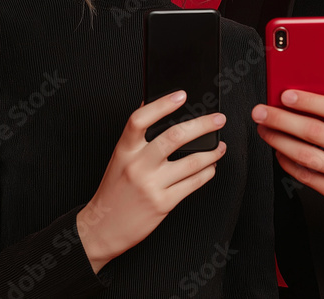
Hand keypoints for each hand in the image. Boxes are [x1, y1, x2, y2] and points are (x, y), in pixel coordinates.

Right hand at [77, 91, 226, 271]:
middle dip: (202, 125)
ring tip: (220, 146)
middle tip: (218, 119)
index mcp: (124, 150)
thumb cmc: (114, 190)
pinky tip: (210, 167)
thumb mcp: (120, 159)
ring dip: (211, 152)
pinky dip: (206, 172)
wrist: (103, 228)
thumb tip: (154, 106)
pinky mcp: (163, 204)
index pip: (140, 120)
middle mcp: (138, 166)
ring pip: (191, 162)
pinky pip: (193, 184)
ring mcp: (151, 185)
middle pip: (174, 137)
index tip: (181, 95)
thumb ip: (136, 137)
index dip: (162, 105)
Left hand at [252, 79, 323, 217]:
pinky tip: (280, 151)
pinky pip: (309, 178)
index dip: (310, 101)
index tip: (286, 95)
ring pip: (308, 156)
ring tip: (265, 129)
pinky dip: (289, 163)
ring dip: (280, 141)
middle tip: (262, 111)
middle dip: (283, 120)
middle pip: (317, 133)